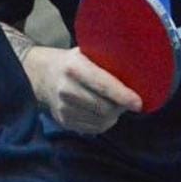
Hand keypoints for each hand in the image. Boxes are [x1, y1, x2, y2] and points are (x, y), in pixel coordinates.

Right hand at [27, 45, 142, 133]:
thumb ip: (108, 61)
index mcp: (74, 67)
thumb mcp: (86, 53)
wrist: (40, 74)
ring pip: (101, 121)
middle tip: (128, 101)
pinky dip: (103, 122)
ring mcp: (63, 107)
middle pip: (104, 108)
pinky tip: (100, 112)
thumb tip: (140, 72)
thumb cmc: (72, 62)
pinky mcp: (63, 121)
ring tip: (112, 105)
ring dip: (113, 115)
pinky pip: (93, 129)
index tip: (138, 103)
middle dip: (120, 107)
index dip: (123, 96)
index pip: (102, 85)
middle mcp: (65, 89)